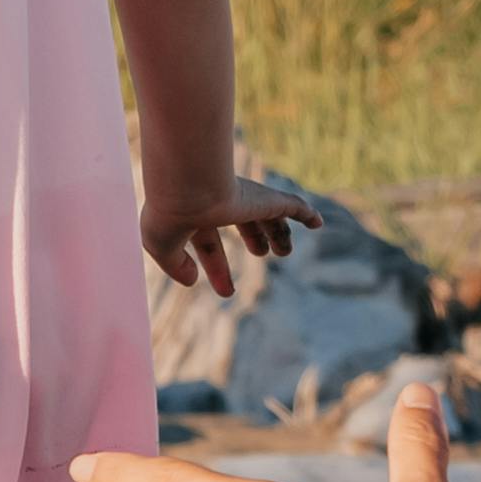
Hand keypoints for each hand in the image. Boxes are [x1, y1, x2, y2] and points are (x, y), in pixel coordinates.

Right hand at [143, 171, 320, 302]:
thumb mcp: (163, 248)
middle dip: (253, 241)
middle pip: (243, 224)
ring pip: (268, 218)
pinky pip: (292, 205)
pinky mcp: (266, 199)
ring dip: (278, 234)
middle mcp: (220, 205)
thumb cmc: (169, 219)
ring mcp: (245, 200)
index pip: (208, 242)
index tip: (225, 291)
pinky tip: (318, 223)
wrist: (186, 189)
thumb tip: (191, 281)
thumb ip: (176, 266)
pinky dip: (306, 213)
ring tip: (285, 252)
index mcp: (194, 215)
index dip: (216, 267)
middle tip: (262, 255)